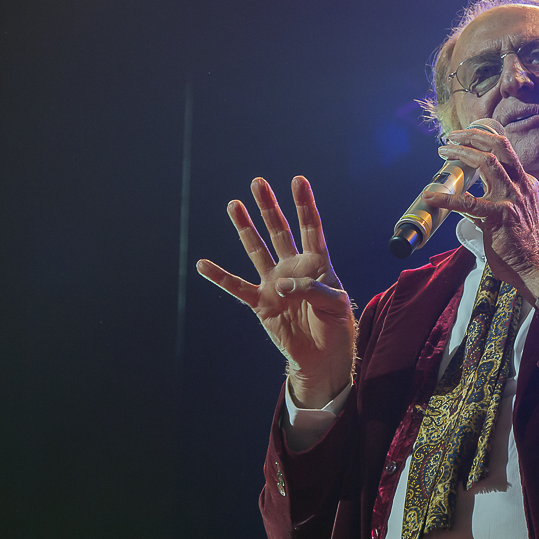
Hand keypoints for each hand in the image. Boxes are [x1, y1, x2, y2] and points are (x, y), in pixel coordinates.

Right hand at [196, 176, 354, 408]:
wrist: (321, 357)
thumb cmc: (336, 327)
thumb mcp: (336, 307)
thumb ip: (313, 291)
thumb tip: (281, 285)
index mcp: (317, 264)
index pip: (311, 228)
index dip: (304, 204)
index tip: (298, 180)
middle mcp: (293, 268)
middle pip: (279, 231)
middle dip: (269, 207)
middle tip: (258, 182)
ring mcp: (274, 284)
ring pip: (257, 250)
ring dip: (246, 228)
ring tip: (234, 204)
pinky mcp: (261, 303)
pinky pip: (237, 287)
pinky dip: (219, 277)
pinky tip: (202, 264)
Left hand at [423, 129, 538, 299]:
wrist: (536, 267)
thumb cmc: (525, 245)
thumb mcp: (520, 213)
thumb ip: (501, 200)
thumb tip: (472, 198)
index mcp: (526, 183)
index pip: (506, 151)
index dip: (485, 139)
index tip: (467, 136)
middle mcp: (522, 186)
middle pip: (499, 147)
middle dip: (473, 136)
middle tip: (452, 137)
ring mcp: (512, 199)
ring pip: (487, 163)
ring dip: (462, 153)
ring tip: (444, 151)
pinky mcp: (499, 216)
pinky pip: (468, 203)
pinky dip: (446, 198)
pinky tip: (431, 196)